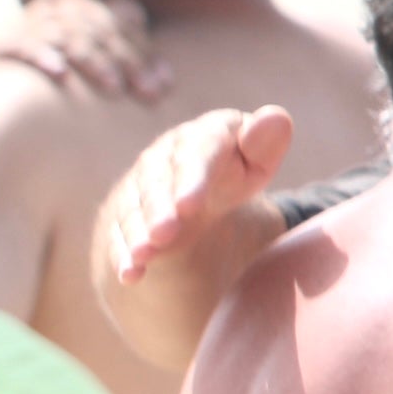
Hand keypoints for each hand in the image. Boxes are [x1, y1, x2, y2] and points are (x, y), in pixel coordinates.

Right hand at [0, 0, 170, 102]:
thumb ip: (104, 43)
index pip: (116, 21)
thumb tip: (137, 18)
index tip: (165, 83)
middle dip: (128, 60)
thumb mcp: (78, 65)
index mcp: (70, 9)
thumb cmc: (36, 93)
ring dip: (93, 62)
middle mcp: (45, 12)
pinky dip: (41, 55)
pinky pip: (20, 45)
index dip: (144, 50)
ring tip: (114, 90)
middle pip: (96, 28)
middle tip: (149, 94)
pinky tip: (60, 74)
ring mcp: (17, 29)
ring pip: (65, 34)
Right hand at [103, 104, 293, 287]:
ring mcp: (138, 186)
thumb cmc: (232, 173)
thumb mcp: (256, 161)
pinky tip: (130, 274)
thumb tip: (273, 119)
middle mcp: (162, 157)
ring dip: (137, 234)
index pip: (197, 154)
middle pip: (157, 184)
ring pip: (135, 210)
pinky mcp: (123, 214)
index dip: (192, 180)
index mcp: (201, 136)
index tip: (191, 206)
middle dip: (158, 210)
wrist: (190, 189)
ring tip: (143, 257)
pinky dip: (123, 254)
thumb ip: (266, 143)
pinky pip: (119, 234)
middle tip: (164, 235)